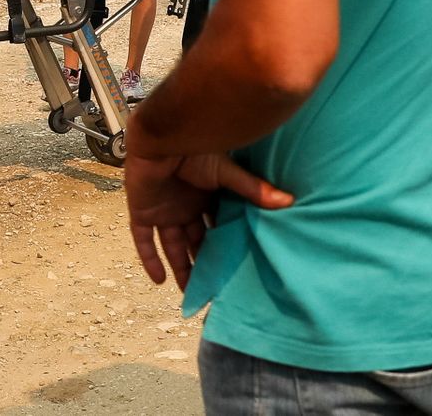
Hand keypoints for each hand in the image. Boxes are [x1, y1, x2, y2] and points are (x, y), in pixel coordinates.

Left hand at [125, 152, 291, 290]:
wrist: (161, 138)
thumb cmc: (194, 150)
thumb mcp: (227, 173)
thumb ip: (253, 189)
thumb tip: (289, 200)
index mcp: (206, 197)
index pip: (216, 228)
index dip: (224, 247)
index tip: (235, 269)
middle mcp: (184, 206)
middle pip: (195, 241)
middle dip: (204, 263)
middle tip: (214, 289)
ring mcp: (163, 210)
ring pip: (172, 245)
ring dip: (179, 267)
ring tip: (191, 292)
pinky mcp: (142, 212)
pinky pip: (143, 240)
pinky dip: (149, 258)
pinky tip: (159, 280)